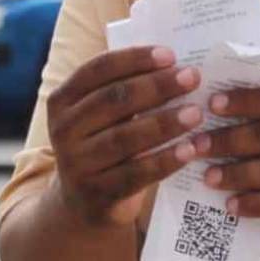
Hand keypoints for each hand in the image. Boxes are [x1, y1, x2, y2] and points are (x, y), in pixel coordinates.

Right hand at [46, 45, 201, 227]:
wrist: (84, 205)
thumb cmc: (104, 143)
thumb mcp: (103, 116)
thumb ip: (127, 89)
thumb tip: (177, 64)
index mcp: (62, 100)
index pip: (99, 70)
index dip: (135, 59)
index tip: (171, 55)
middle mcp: (63, 130)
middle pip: (114, 100)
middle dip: (157, 86)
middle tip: (192, 78)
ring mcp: (76, 165)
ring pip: (124, 138)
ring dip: (165, 123)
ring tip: (196, 113)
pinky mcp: (96, 194)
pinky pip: (135, 174)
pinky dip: (165, 160)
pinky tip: (190, 149)